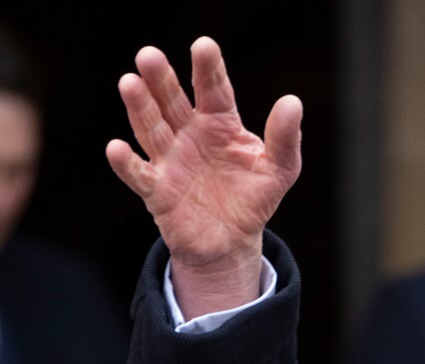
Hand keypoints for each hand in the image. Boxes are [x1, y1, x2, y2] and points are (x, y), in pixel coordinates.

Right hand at [106, 36, 301, 316]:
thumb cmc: (253, 198)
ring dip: (140, 108)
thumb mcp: (279, 169)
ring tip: (130, 82)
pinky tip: (117, 147)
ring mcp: (170, 160)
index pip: (214, 91)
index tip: (204, 46)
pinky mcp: (157, 191)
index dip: (208, 70)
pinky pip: (139, 175)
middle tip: (149, 55)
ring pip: (152, 129)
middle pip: (173, 102)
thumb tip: (292, 102)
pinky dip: (127, 163)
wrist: (231, 242)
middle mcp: (189, 135)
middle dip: (161, 80)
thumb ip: (285, 139)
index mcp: (220, 123)